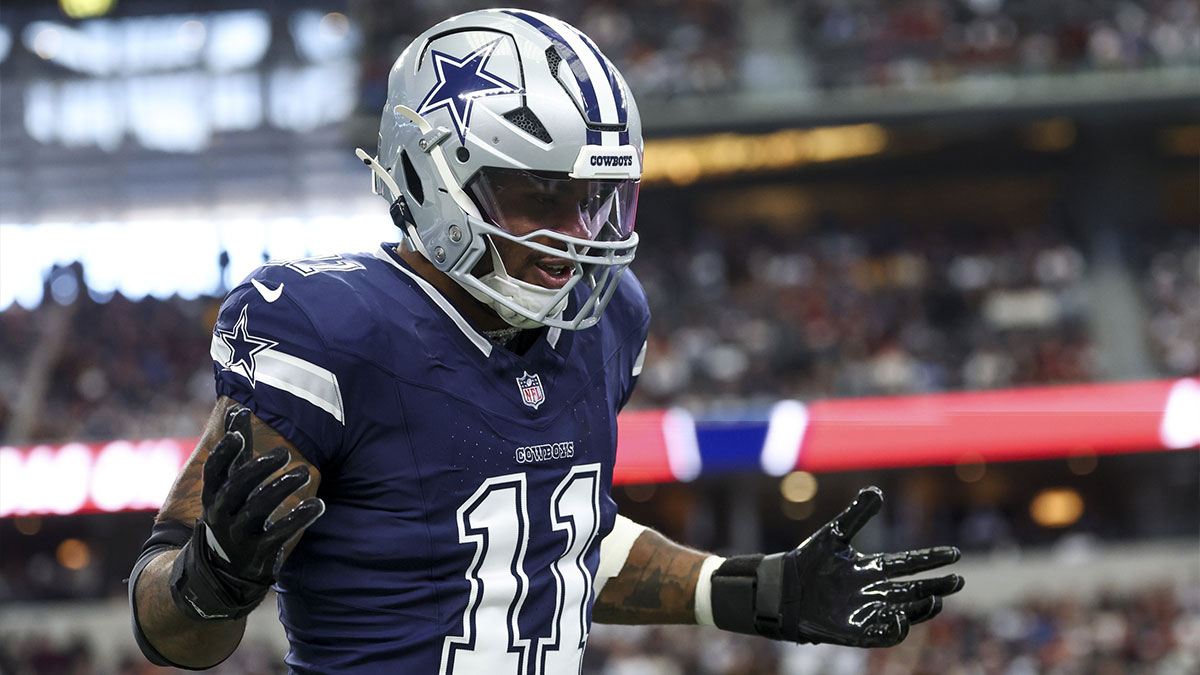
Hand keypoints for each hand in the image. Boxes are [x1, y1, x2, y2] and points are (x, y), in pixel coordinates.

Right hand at [169, 406, 324, 619]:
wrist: (223, 569)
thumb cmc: (233, 511)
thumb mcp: (230, 482)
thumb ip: (236, 448)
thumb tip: (238, 408)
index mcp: (213, 494)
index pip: (214, 470)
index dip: (224, 453)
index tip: (237, 435)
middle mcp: (221, 513)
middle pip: (235, 488)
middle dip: (258, 469)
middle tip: (284, 452)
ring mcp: (238, 535)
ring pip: (257, 510)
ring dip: (281, 488)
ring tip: (304, 472)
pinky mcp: (258, 552)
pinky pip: (279, 534)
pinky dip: (299, 518)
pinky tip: (318, 505)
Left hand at [710, 486, 962, 646]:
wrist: (782, 588)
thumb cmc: (807, 562)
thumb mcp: (834, 534)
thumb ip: (856, 515)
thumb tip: (877, 491)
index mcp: (872, 568)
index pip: (909, 563)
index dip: (931, 559)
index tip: (954, 554)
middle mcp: (875, 591)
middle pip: (914, 590)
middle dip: (937, 586)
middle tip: (957, 581)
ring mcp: (867, 611)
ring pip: (904, 612)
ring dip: (921, 609)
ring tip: (936, 600)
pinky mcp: (855, 630)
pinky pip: (881, 633)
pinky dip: (894, 629)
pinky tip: (903, 620)